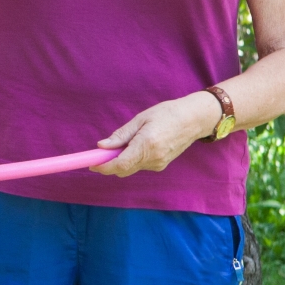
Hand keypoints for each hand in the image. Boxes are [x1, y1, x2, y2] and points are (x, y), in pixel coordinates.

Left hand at [91, 93, 222, 176]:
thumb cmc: (166, 114)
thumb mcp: (140, 119)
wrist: (193, 120)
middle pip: (123, 170)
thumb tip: (101, 146)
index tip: (91, 165)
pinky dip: (131, 160)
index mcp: (147, 144)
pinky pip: (140, 165)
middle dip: (108, 165)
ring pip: (131, 168)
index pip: (121, 164)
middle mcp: (153, 158)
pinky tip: (135, 146)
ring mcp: (159, 164)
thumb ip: (121, 135)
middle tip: (99, 154)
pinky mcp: (161, 165)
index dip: (104, 167)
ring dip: (120, 161)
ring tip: (122, 144)